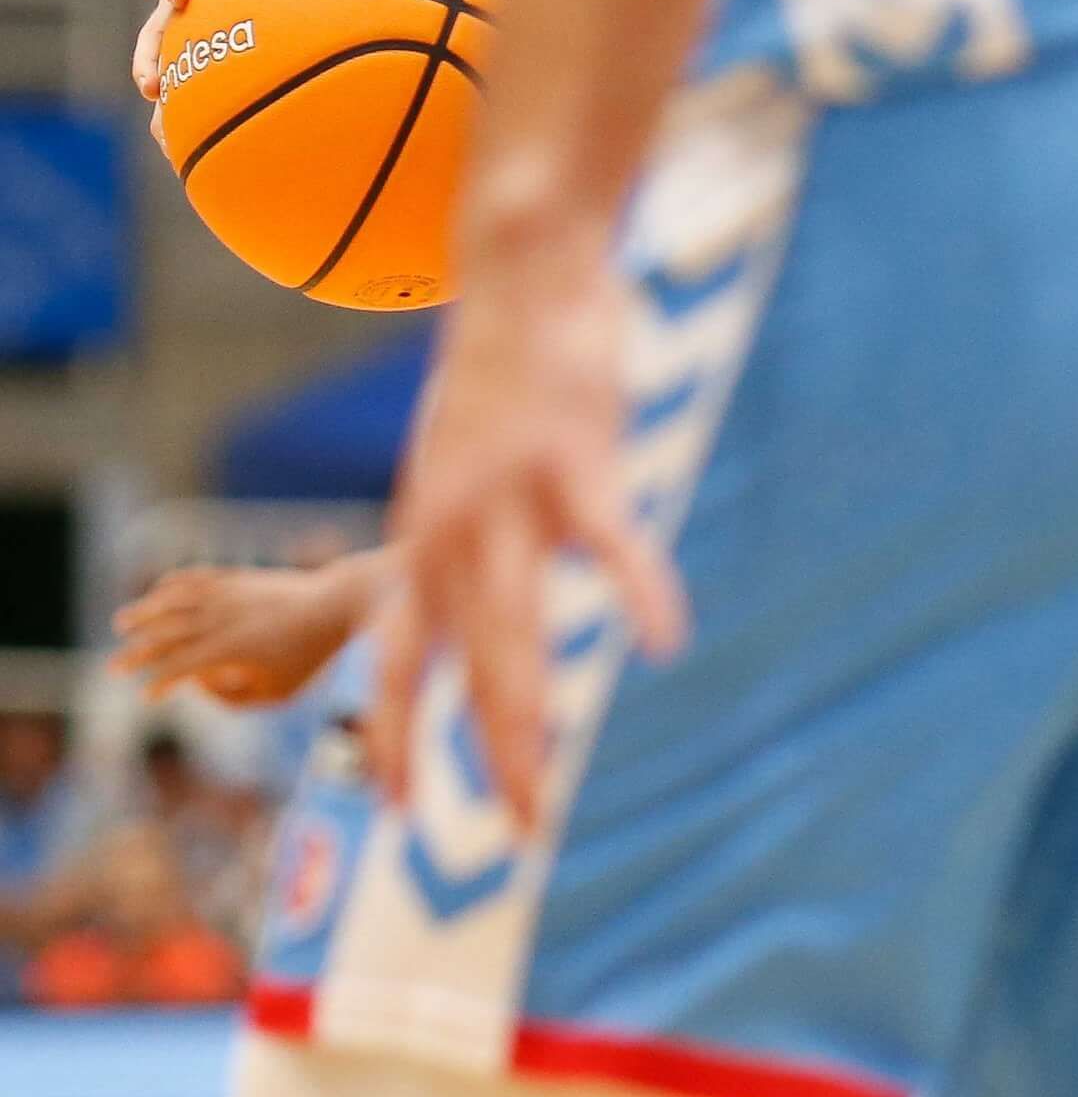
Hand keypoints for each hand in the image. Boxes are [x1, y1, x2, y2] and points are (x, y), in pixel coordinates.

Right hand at [112, 560, 374, 707]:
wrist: (337, 604)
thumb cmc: (312, 655)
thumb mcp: (282, 693)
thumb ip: (238, 700)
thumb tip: (201, 685)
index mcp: (231, 649)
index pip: (179, 668)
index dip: (158, 683)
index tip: (148, 696)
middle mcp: (222, 618)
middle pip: (165, 635)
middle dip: (135, 653)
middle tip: (113, 668)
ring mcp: (226, 593)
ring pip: (172, 600)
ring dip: (143, 612)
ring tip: (121, 624)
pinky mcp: (235, 577)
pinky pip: (193, 578)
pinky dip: (171, 585)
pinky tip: (157, 592)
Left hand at [366, 236, 685, 831]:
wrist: (519, 262)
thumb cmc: (506, 367)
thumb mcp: (465, 459)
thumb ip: (473, 531)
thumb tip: (484, 596)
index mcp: (428, 529)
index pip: (396, 654)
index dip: (395, 732)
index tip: (402, 809)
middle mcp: (454, 527)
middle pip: (468, 666)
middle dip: (490, 756)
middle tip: (519, 834)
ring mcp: (513, 498)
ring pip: (518, 631)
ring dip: (528, 719)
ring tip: (544, 791)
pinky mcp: (581, 460)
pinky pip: (614, 543)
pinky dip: (638, 591)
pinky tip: (663, 641)